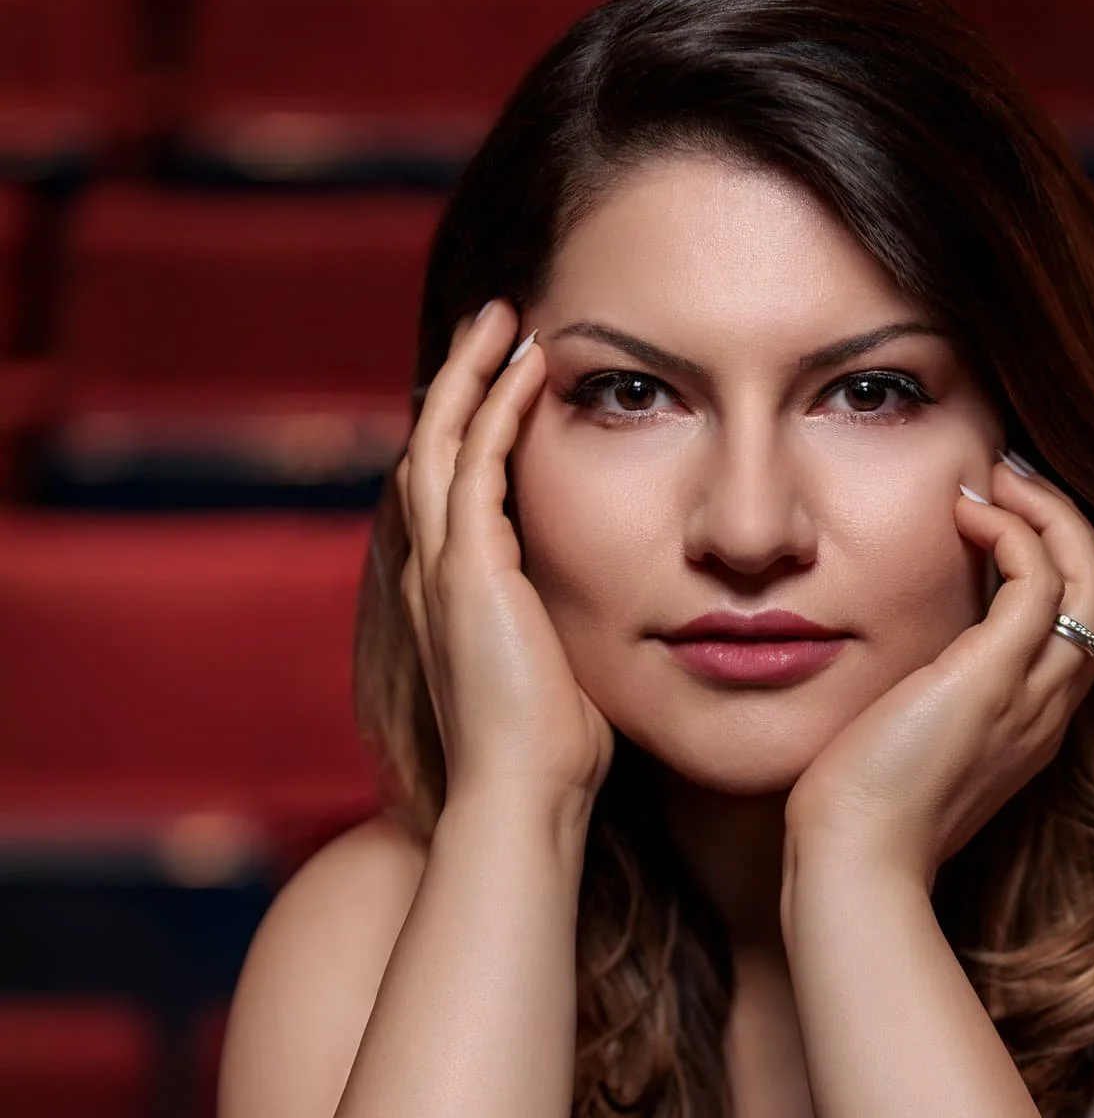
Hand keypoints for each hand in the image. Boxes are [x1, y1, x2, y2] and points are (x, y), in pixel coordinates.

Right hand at [397, 299, 614, 809]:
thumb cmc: (556, 754)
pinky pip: (473, 463)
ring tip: (505, 322)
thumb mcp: (566, 670)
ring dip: (473, 375)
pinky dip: (498, 409)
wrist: (523, 796)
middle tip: (495, 325)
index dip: (473, 429)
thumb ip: (576, 627)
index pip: (452, 489)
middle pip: (432, 447)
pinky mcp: (467, 570)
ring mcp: (444, 569)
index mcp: (454, 596)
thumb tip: (636, 615)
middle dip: (462, 382)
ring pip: (441, 440)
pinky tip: (530, 370)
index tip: (510, 383)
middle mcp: (435, 573)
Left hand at [782, 453, 1093, 892]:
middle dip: (1067, 525)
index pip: (1081, 628)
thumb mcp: (902, 742)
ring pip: (1093, 580)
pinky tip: (965, 513)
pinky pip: (1041, 582)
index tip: (1001, 518)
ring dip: (1053, 515)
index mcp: (1031, 725)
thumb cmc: (857, 814)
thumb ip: (918, 699)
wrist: (854, 861)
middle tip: (1010, 479)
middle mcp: (1047, 709)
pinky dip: (1016, 532)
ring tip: (999, 478)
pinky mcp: (994, 678)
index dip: (1058, 563)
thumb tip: (892, 660)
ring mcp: (1030, 695)